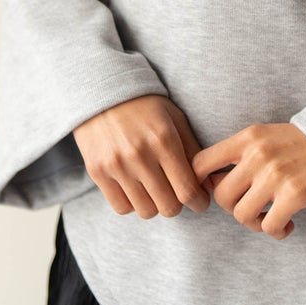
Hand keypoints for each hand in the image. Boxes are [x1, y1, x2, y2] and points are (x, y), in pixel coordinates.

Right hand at [74, 94, 210, 218]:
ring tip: (155, 189)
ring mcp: (116, 165)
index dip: (199, 202)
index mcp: (164, 139)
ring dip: (155, 205)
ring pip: (146, 211)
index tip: (200, 201)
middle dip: (179, 204)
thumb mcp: (175, 118)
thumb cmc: (146, 106)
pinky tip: (136, 188)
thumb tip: (208, 186)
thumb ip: (194, 151)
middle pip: (168, 207)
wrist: (102, 92)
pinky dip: (133, 204)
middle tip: (177, 193)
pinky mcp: (97, 172)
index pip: (187, 190)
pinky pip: (122, 208)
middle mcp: (139, 155)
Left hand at [191, 122, 305, 239]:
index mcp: (248, 137)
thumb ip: (244, 155)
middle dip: (234, 210)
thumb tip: (212, 184)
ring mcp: (275, 174)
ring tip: (272, 218)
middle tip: (255, 210)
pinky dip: (277, 232)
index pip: (200, 164)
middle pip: (221, 196)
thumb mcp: (271, 137)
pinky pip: (269, 227)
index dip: (201, 186)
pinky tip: (289, 224)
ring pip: (242, 215)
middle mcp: (257, 153)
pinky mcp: (295, 194)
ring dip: (256, 224)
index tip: (219, 195)